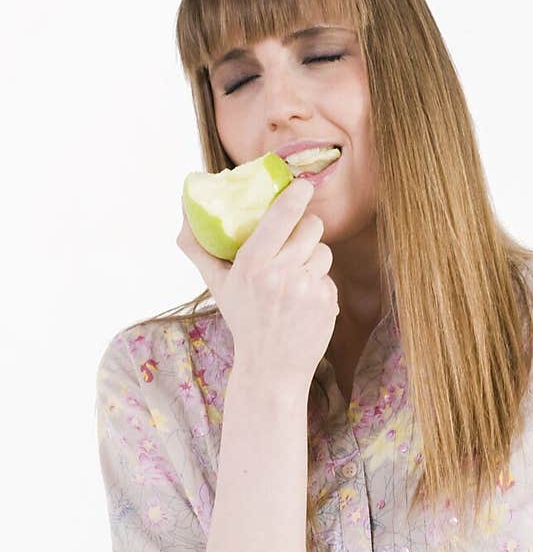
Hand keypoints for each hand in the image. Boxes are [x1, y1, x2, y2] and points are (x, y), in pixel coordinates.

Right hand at [177, 177, 339, 383]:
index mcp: (252, 264)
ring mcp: (306, 288)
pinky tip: (303, 302)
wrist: (271, 367)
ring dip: (312, 259)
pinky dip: (318, 285)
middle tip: (296, 239)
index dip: (296, 196)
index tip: (302, 184)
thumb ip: (198, 246)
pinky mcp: (327, 301)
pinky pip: (329, 276)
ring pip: (324, 251)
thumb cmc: (243, 320)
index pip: (281, 217)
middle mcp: (280, 274)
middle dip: (306, 228)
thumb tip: (184, 208)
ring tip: (294, 279)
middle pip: (312, 227)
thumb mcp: (217, 284)